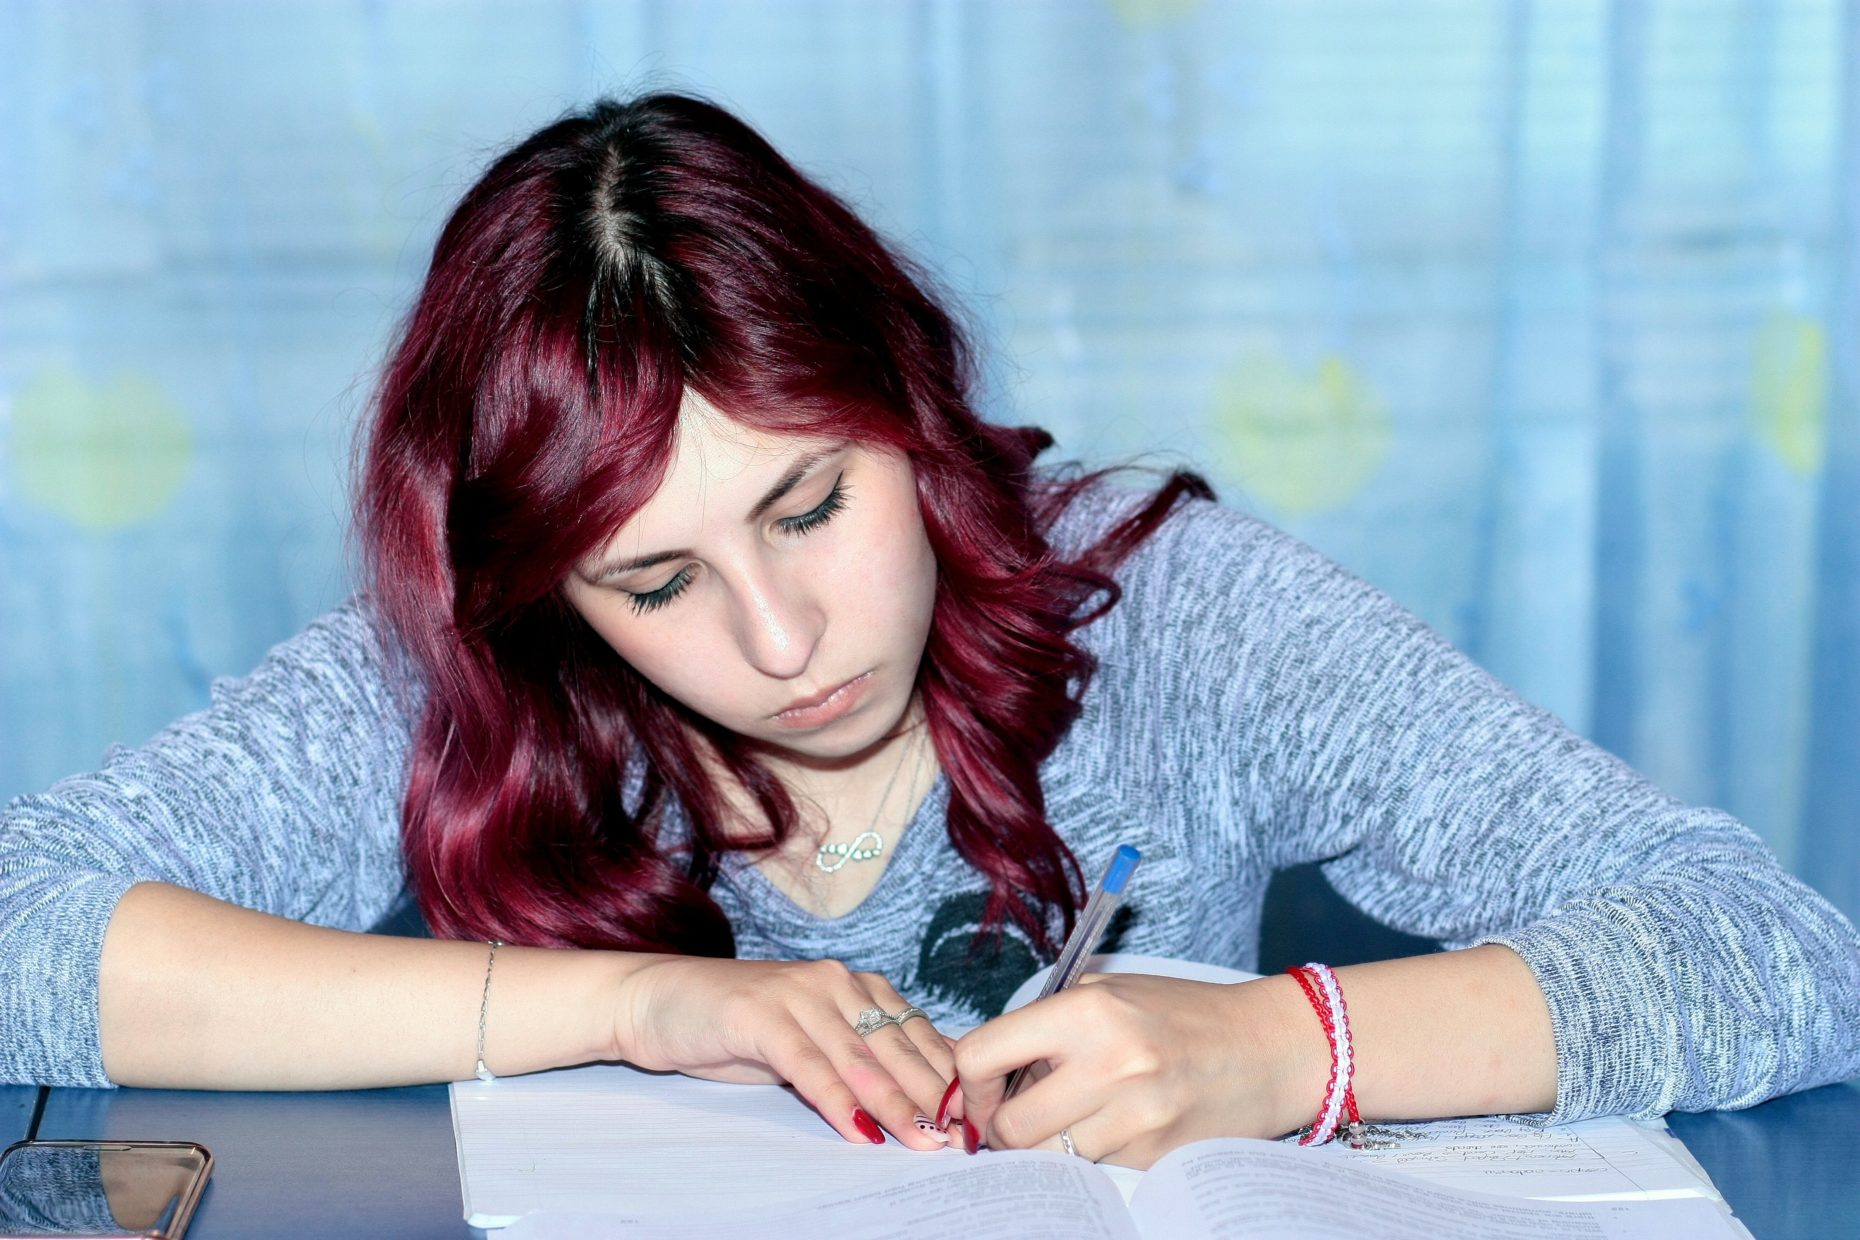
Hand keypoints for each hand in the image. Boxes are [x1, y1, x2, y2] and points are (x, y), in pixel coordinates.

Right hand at [610, 955, 958, 1149]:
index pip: (916, 1033)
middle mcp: (835, 980)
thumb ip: (857, 1060)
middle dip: (934, 1097)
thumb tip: (920, 1099)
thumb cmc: (737, 1029)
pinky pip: (810, 1065)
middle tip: (963, 1140)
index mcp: (855, 984)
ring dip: (896, 1105)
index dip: (949, 1078)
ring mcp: (798, 993)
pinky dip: (838, 1101)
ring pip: (860, 1057)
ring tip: (925, 1141)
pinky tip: (860, 1131)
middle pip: (897, 1047)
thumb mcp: (808, 1042)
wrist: (658, 1000)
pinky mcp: (760, 1014)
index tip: (977, 1119)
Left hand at [953, 973, 1323, 1167]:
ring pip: (1049, 1158)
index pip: (983, 1055)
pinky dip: (1091, 1156)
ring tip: (1066, 1120)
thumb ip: (1044, 1027)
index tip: (981, 1092)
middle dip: (999, 1130)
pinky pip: (1095, 1169)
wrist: (1269, 1047)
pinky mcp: (1156, 1156)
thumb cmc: (1181, 1014)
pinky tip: (1113, 1128)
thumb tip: (979, 1071)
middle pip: (1009, 1127)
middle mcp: (1109, 1064)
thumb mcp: (1107, 994)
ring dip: (1045, 1147)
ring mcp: (1136, 1117)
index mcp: (1087, 1011)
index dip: (970, 1083)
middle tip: (1011, 1122)